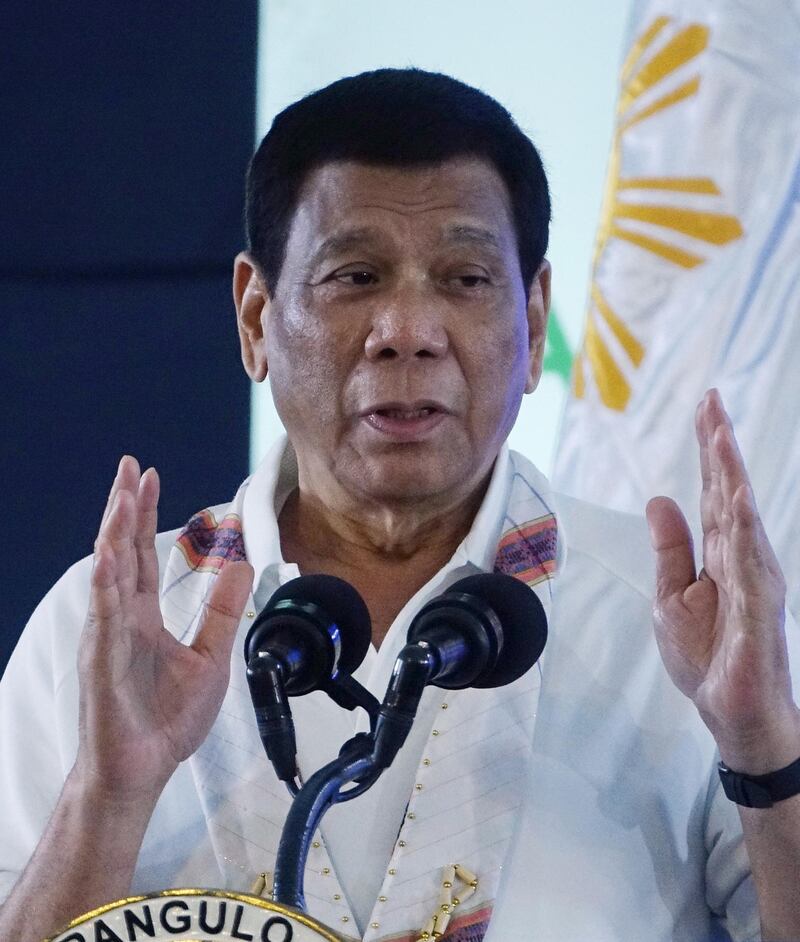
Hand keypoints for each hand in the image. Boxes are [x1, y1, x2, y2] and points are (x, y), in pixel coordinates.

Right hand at [74, 456, 252, 802]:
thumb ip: (222, 610)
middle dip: (124, 507)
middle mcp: (120, 619)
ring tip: (121, 495)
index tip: (148, 478)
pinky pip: (103, 615)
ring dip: (115, 532)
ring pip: (109, 573)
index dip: (145, 515)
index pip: (142, 555)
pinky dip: (106, 582)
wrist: (145, 768)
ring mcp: (107, 637)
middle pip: (121, 551)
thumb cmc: (167, 720)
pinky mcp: (101, 661)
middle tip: (128, 466)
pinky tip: (110, 554)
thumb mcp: (211, 656)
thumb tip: (242, 566)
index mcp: (143, 617)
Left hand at [646, 389, 799, 773]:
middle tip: (712, 401)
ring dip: (730, 474)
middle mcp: (742, 558)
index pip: (714, 493)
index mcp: (721, 554)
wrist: (730, 712)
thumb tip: (659, 500)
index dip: (709, 452)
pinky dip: (744, 526)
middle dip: (720, 447)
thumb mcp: (674, 596)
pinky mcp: (758, 607)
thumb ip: (671, 548)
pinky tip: (739, 497)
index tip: (706, 409)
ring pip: (741, 515)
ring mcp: (754, 580)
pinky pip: (749, 560)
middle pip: (729, 492)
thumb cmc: (708, 657)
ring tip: (719, 435)